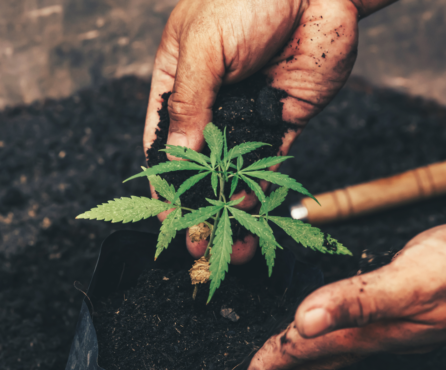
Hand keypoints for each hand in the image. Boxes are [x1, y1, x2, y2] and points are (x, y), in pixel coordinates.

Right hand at [143, 0, 360, 262]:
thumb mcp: (202, 47)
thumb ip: (188, 102)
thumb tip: (175, 156)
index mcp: (177, 85)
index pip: (162, 145)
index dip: (162, 186)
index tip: (163, 222)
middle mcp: (209, 107)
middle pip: (198, 168)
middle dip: (197, 207)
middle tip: (197, 245)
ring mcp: (247, 116)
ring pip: (233, 174)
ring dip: (230, 209)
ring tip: (229, 243)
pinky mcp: (283, 120)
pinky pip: (269, 164)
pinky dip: (262, 192)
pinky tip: (254, 215)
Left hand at [245, 212, 445, 369]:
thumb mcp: (415, 280)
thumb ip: (358, 302)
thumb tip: (304, 320)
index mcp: (373, 330)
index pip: (310, 351)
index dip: (276, 362)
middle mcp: (381, 331)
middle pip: (321, 354)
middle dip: (287, 367)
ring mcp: (397, 319)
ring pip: (339, 342)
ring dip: (310, 352)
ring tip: (290, 358)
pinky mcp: (409, 300)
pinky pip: (361, 320)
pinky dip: (339, 324)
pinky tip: (343, 321)